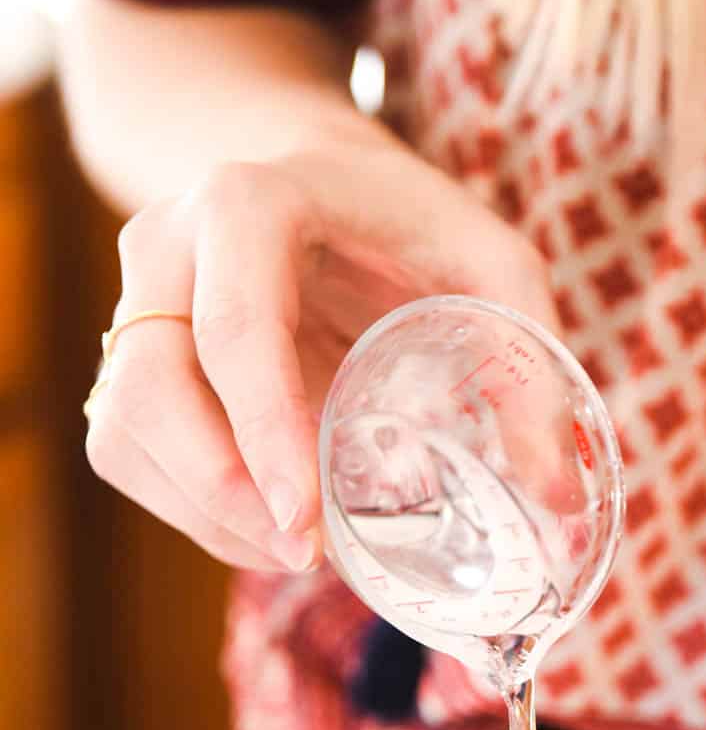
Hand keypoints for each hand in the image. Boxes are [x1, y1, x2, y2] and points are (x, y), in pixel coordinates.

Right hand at [84, 116, 559, 571]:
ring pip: (125, 431)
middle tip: (307, 554)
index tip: (304, 523)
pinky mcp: (130, 360)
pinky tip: (266, 526)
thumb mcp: (490, 260)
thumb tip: (556, 496)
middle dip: (220, 493)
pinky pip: (128, 454)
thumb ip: (529, 362)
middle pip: (150, 390)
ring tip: (300, 548)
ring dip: (204, 513)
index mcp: (248, 204)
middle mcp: (167, 247)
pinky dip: (192, 511)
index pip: (234, 327)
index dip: (262, 433)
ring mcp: (135, 304)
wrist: (313, 175)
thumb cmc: (406, 220)